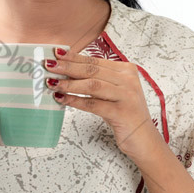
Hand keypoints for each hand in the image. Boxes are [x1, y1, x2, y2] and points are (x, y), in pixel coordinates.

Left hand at [45, 50, 160, 162]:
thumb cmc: (125, 114)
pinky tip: (62, 100)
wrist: (143, 138)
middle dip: (68, 67)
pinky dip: (76, 101)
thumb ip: (98, 81)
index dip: (74, 57)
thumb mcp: (114, 93)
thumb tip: (68, 72)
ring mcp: (126, 95)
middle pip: (93, 70)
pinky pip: (94, 104)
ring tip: (52, 83)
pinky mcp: (122, 112)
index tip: (56, 54)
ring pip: (93, 85)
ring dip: (70, 84)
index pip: (95, 61)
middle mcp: (128, 80)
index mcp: (126, 70)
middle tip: (49, 66)